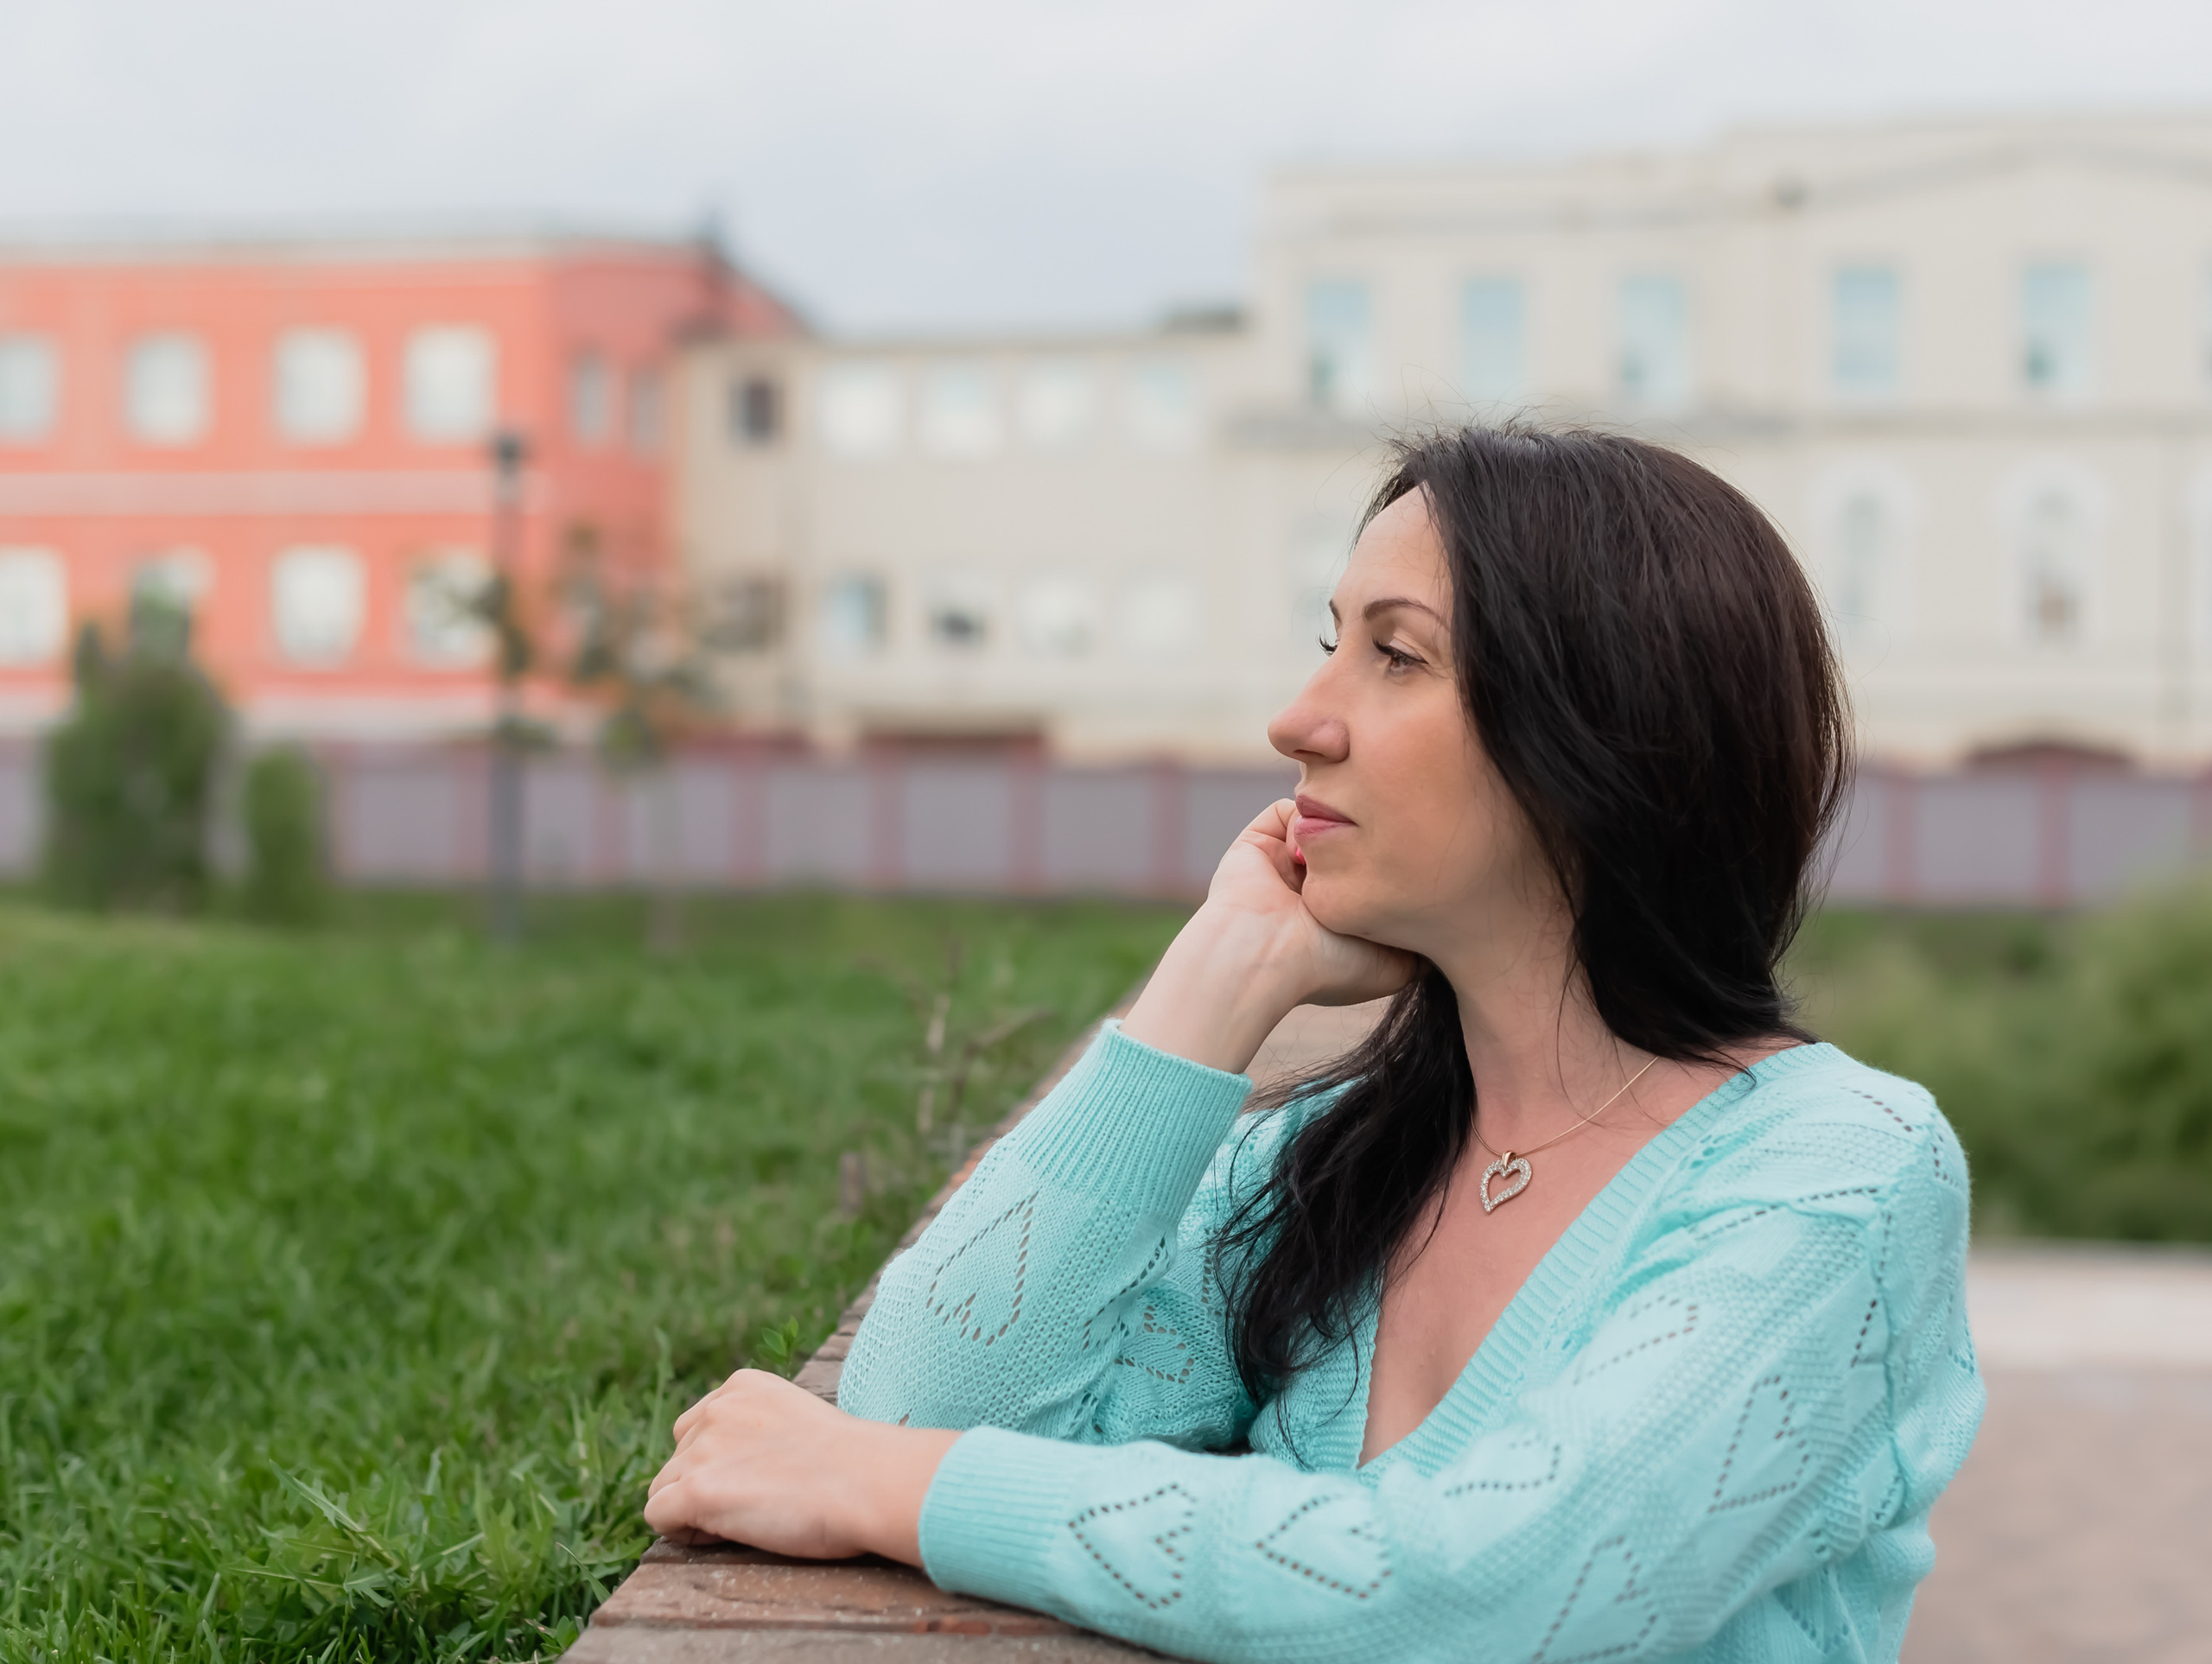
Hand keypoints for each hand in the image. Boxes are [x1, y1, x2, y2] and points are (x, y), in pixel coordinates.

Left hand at [643, 1369, 957, 1563]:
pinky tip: (724, 1536)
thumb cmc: (852, 1462)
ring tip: (743, 1521)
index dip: (719, 1460)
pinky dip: (682, 1532)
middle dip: (703, 1483)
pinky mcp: (696, 1490)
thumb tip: (740, 1464)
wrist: (867, 1481)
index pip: (700, 1426)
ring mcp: (702, 1449)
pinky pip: (658, 1515)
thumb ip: (760, 1428)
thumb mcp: (798, 1420)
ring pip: (664, 1487)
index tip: (757, 1478)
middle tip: (753, 1503)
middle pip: (679, 1456)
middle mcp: (716, 1409)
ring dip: (693, 1509)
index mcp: (743, 1385)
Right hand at [1121, 799, 1414, 1073]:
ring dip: (1333, 826)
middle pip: (1349, 840)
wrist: (1265, 955)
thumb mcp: (1393, 967)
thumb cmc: (1330, 964)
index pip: (1372, 872)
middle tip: (1384, 835)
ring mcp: (1281, 866)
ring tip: (1340, 847)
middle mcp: (1309, 890)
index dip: (1394, 860)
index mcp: (1336, 918)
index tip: (1412, 857)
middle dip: (1366, 832)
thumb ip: (1421, 947)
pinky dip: (1300, 820)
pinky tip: (1306, 849)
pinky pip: (1286, 810)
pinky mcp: (1256, 844)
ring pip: (1319, 821)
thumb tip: (1444, 930)